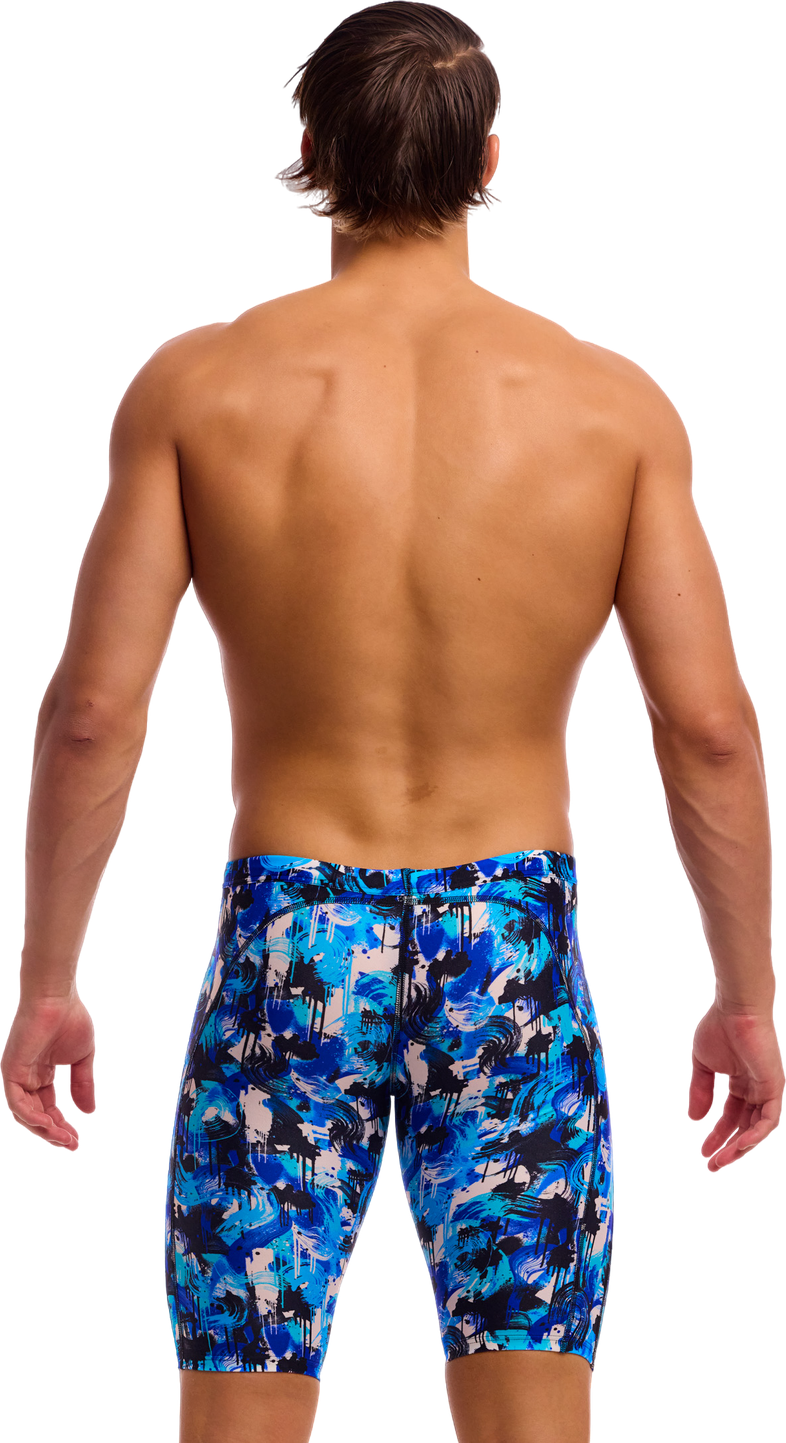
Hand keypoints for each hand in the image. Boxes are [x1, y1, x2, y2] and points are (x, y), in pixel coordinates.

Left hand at [0, 994, 95, 1150]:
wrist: (57, 998)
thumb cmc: (69, 1019)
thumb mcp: (81, 1059)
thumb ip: (82, 1085)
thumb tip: (88, 1112)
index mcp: (40, 1073)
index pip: (47, 1107)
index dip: (61, 1125)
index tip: (76, 1140)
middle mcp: (26, 1077)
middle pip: (36, 1114)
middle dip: (53, 1132)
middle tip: (72, 1145)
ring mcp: (16, 1074)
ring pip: (25, 1113)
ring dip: (44, 1129)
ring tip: (64, 1139)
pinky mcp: (11, 1070)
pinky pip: (17, 1102)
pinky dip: (31, 1116)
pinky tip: (49, 1125)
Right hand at [687, 1000, 784, 1171]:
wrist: (736, 1010)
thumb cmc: (720, 1028)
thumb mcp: (704, 1065)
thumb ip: (700, 1091)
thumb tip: (694, 1119)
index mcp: (742, 1083)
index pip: (732, 1117)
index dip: (717, 1135)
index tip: (703, 1152)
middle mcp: (757, 1089)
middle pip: (745, 1128)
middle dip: (728, 1148)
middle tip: (712, 1166)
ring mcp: (767, 1090)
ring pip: (757, 1129)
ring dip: (739, 1148)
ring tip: (720, 1161)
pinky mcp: (775, 1088)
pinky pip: (769, 1120)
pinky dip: (755, 1135)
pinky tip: (738, 1145)